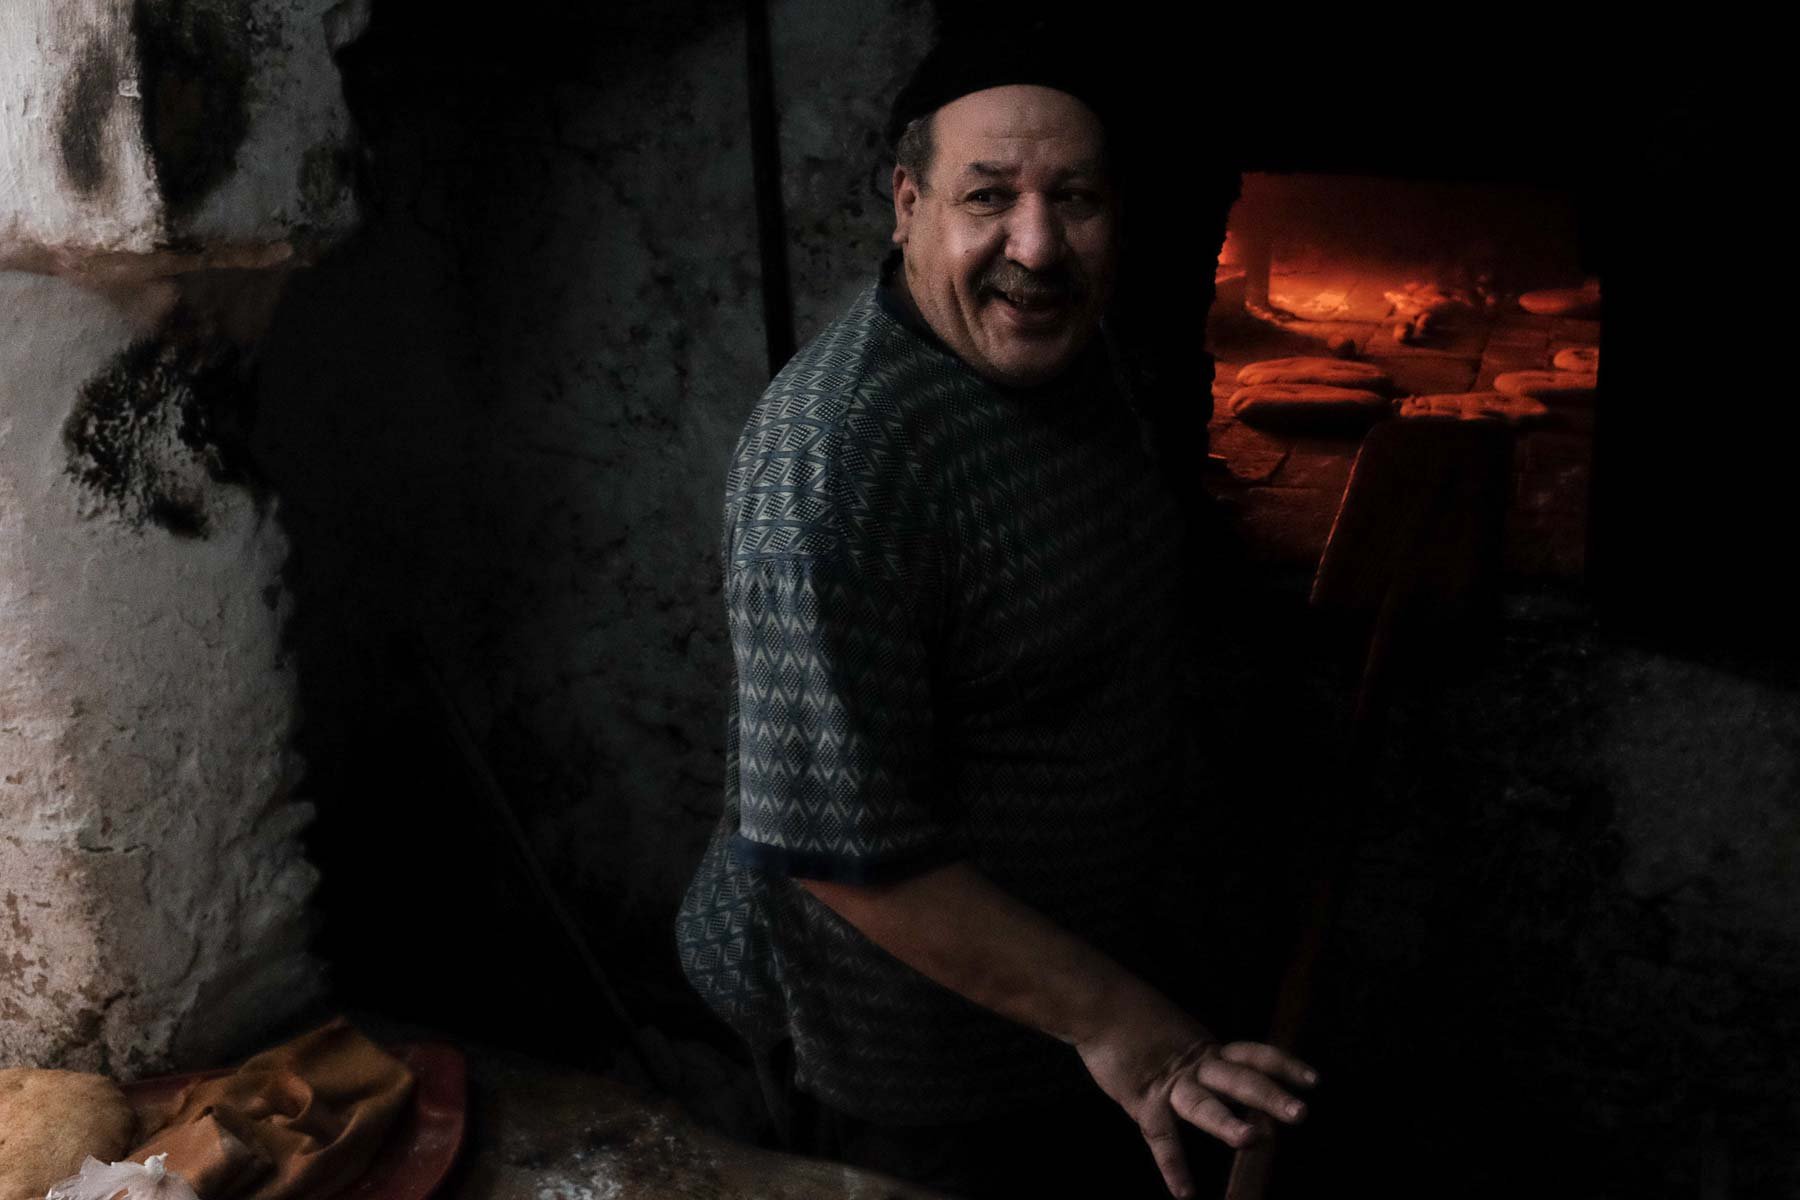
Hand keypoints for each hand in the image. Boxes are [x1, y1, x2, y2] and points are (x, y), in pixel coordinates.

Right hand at [1075, 989, 1316, 1198]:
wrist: (1097, 1005)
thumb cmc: (1134, 1018)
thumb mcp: (1178, 1033)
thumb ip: (1200, 1057)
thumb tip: (1222, 1074)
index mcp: (1207, 1049)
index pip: (1254, 1056)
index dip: (1284, 1066)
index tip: (1315, 1080)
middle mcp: (1196, 1066)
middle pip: (1239, 1079)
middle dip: (1269, 1097)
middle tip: (1300, 1112)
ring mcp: (1169, 1084)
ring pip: (1203, 1103)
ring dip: (1227, 1122)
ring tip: (1251, 1139)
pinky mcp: (1142, 1100)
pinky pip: (1161, 1137)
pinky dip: (1173, 1167)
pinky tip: (1185, 1194)